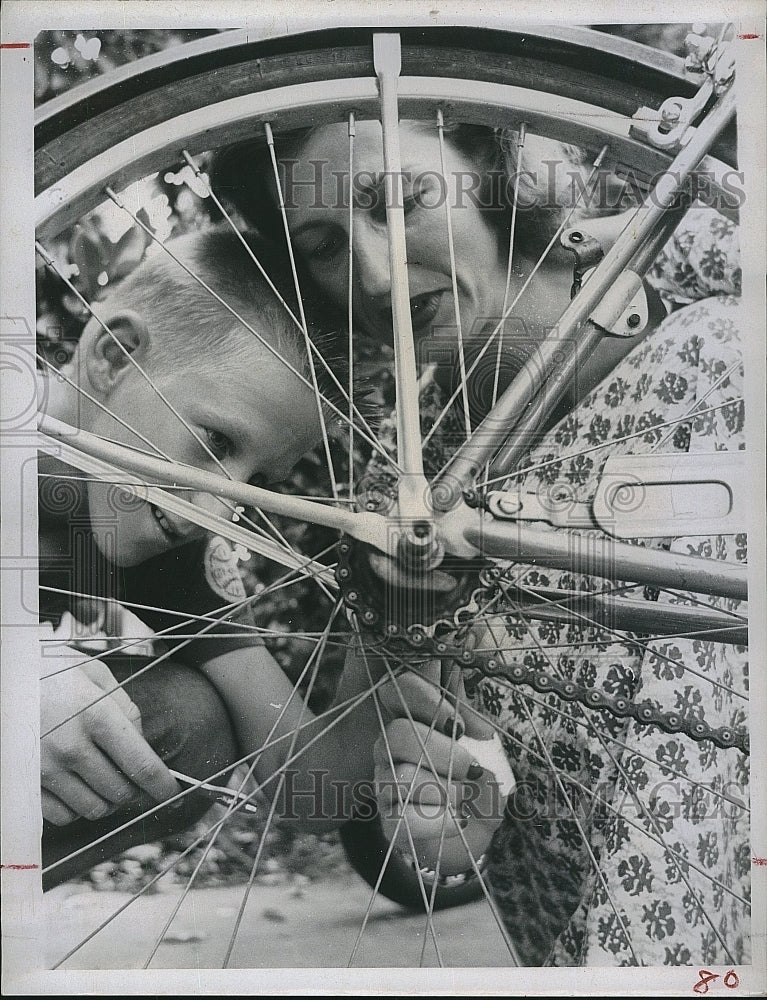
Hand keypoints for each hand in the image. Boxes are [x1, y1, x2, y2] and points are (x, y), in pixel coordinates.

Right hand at [40, 650, 178, 824]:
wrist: (2, 680)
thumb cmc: (50, 672)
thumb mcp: (94, 674)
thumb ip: (125, 708)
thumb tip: (143, 743)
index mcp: (96, 715)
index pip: (141, 765)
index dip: (162, 786)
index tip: (173, 795)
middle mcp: (71, 747)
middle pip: (120, 792)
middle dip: (133, 789)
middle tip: (129, 775)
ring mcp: (45, 769)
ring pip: (94, 809)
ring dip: (106, 800)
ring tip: (101, 777)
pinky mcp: (25, 783)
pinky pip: (62, 816)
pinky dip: (76, 807)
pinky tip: (75, 786)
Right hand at [372, 661, 506, 874]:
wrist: (477, 826)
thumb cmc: (479, 779)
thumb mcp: (488, 750)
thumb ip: (479, 731)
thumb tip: (480, 731)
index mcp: (416, 716)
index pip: (402, 688)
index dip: (426, 701)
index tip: (458, 727)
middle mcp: (392, 744)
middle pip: (397, 733)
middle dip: (441, 751)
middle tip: (472, 768)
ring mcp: (386, 781)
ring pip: (402, 777)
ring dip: (444, 789)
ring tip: (465, 797)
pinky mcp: (389, 820)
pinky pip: (403, 818)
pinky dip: (439, 821)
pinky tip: (459, 820)